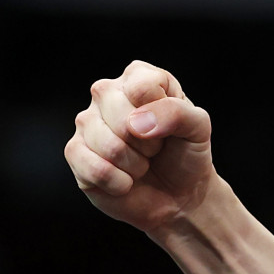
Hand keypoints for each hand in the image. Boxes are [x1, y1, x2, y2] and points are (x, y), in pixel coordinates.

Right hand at [66, 61, 217, 234]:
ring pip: (109, 146)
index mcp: (138, 77)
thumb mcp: (199, 128)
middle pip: (120, 116)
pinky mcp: (75, 153)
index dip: (162, 115)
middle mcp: (106, 93)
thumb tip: (137, 124)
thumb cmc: (186, 154)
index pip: (142, 86)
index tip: (169, 127)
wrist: (179, 195)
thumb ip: (178, 113)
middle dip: (148, 144)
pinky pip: (95, 169)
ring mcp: (86, 122)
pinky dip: (120, 183)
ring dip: (136, 165)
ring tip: (141, 163)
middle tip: (155, 149)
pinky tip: (125, 180)